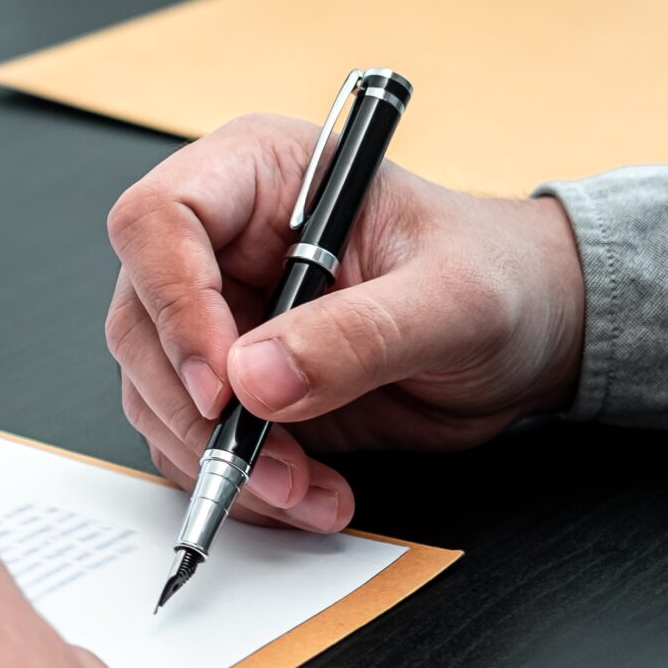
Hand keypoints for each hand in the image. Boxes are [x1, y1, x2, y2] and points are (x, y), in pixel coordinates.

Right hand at [104, 113, 585, 532]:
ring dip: (219, 458)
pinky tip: (306, 494)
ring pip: (156, 391)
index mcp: (258, 174)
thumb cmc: (499, 278)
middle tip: (273, 466)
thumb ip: (360, 334)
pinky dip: (238, 482)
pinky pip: (190, 438)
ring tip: (307, 492)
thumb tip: (256, 380)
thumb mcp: (454, 299)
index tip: (227, 385)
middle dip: (200, 410)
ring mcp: (216, 313)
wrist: (527, 333)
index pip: (157, 221)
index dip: (175, 303)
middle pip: (141, 319)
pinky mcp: (229, 382)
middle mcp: (219, 241)